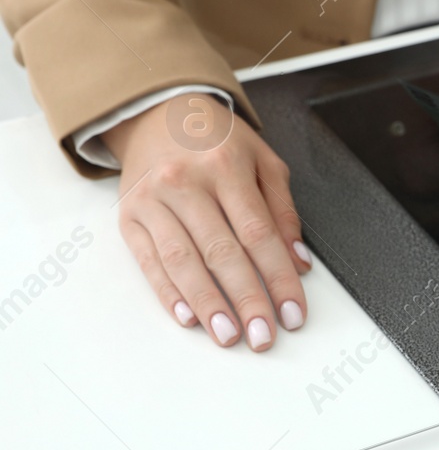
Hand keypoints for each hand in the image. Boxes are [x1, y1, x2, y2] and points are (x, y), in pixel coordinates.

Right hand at [106, 94, 309, 350]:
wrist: (156, 112)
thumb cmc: (218, 141)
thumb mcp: (263, 161)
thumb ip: (283, 211)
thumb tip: (298, 261)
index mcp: (226, 168)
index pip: (259, 234)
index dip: (279, 278)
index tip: (294, 313)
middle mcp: (185, 183)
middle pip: (221, 252)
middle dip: (247, 300)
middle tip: (263, 337)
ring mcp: (152, 200)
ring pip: (182, 261)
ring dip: (207, 304)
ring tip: (228, 336)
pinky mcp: (128, 215)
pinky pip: (148, 261)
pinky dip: (168, 293)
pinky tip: (188, 317)